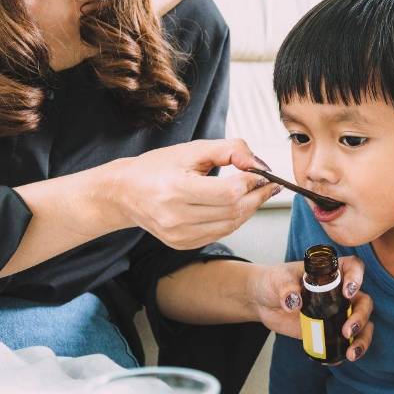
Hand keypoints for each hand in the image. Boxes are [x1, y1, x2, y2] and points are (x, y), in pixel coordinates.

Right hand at [111, 138, 278, 248]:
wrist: (124, 193)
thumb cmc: (156, 167)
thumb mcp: (191, 149)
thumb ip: (228, 149)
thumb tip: (258, 163)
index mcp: (174, 190)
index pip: (227, 192)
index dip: (251, 182)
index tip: (262, 172)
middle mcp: (175, 218)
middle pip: (233, 210)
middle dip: (257, 195)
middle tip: (269, 183)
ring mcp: (178, 236)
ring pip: (230, 225)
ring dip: (249, 208)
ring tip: (257, 192)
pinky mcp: (182, 244)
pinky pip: (220, 233)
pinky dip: (233, 219)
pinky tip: (237, 205)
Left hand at [250, 255, 373, 362]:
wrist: (263, 302)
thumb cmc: (274, 282)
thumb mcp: (278, 280)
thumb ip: (286, 288)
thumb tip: (293, 302)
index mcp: (330, 273)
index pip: (353, 267)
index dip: (357, 277)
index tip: (348, 292)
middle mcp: (338, 293)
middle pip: (364, 302)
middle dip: (361, 317)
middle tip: (347, 330)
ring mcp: (336, 313)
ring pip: (362, 324)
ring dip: (362, 339)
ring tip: (351, 353)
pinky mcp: (328, 331)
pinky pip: (345, 342)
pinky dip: (345, 351)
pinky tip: (336, 360)